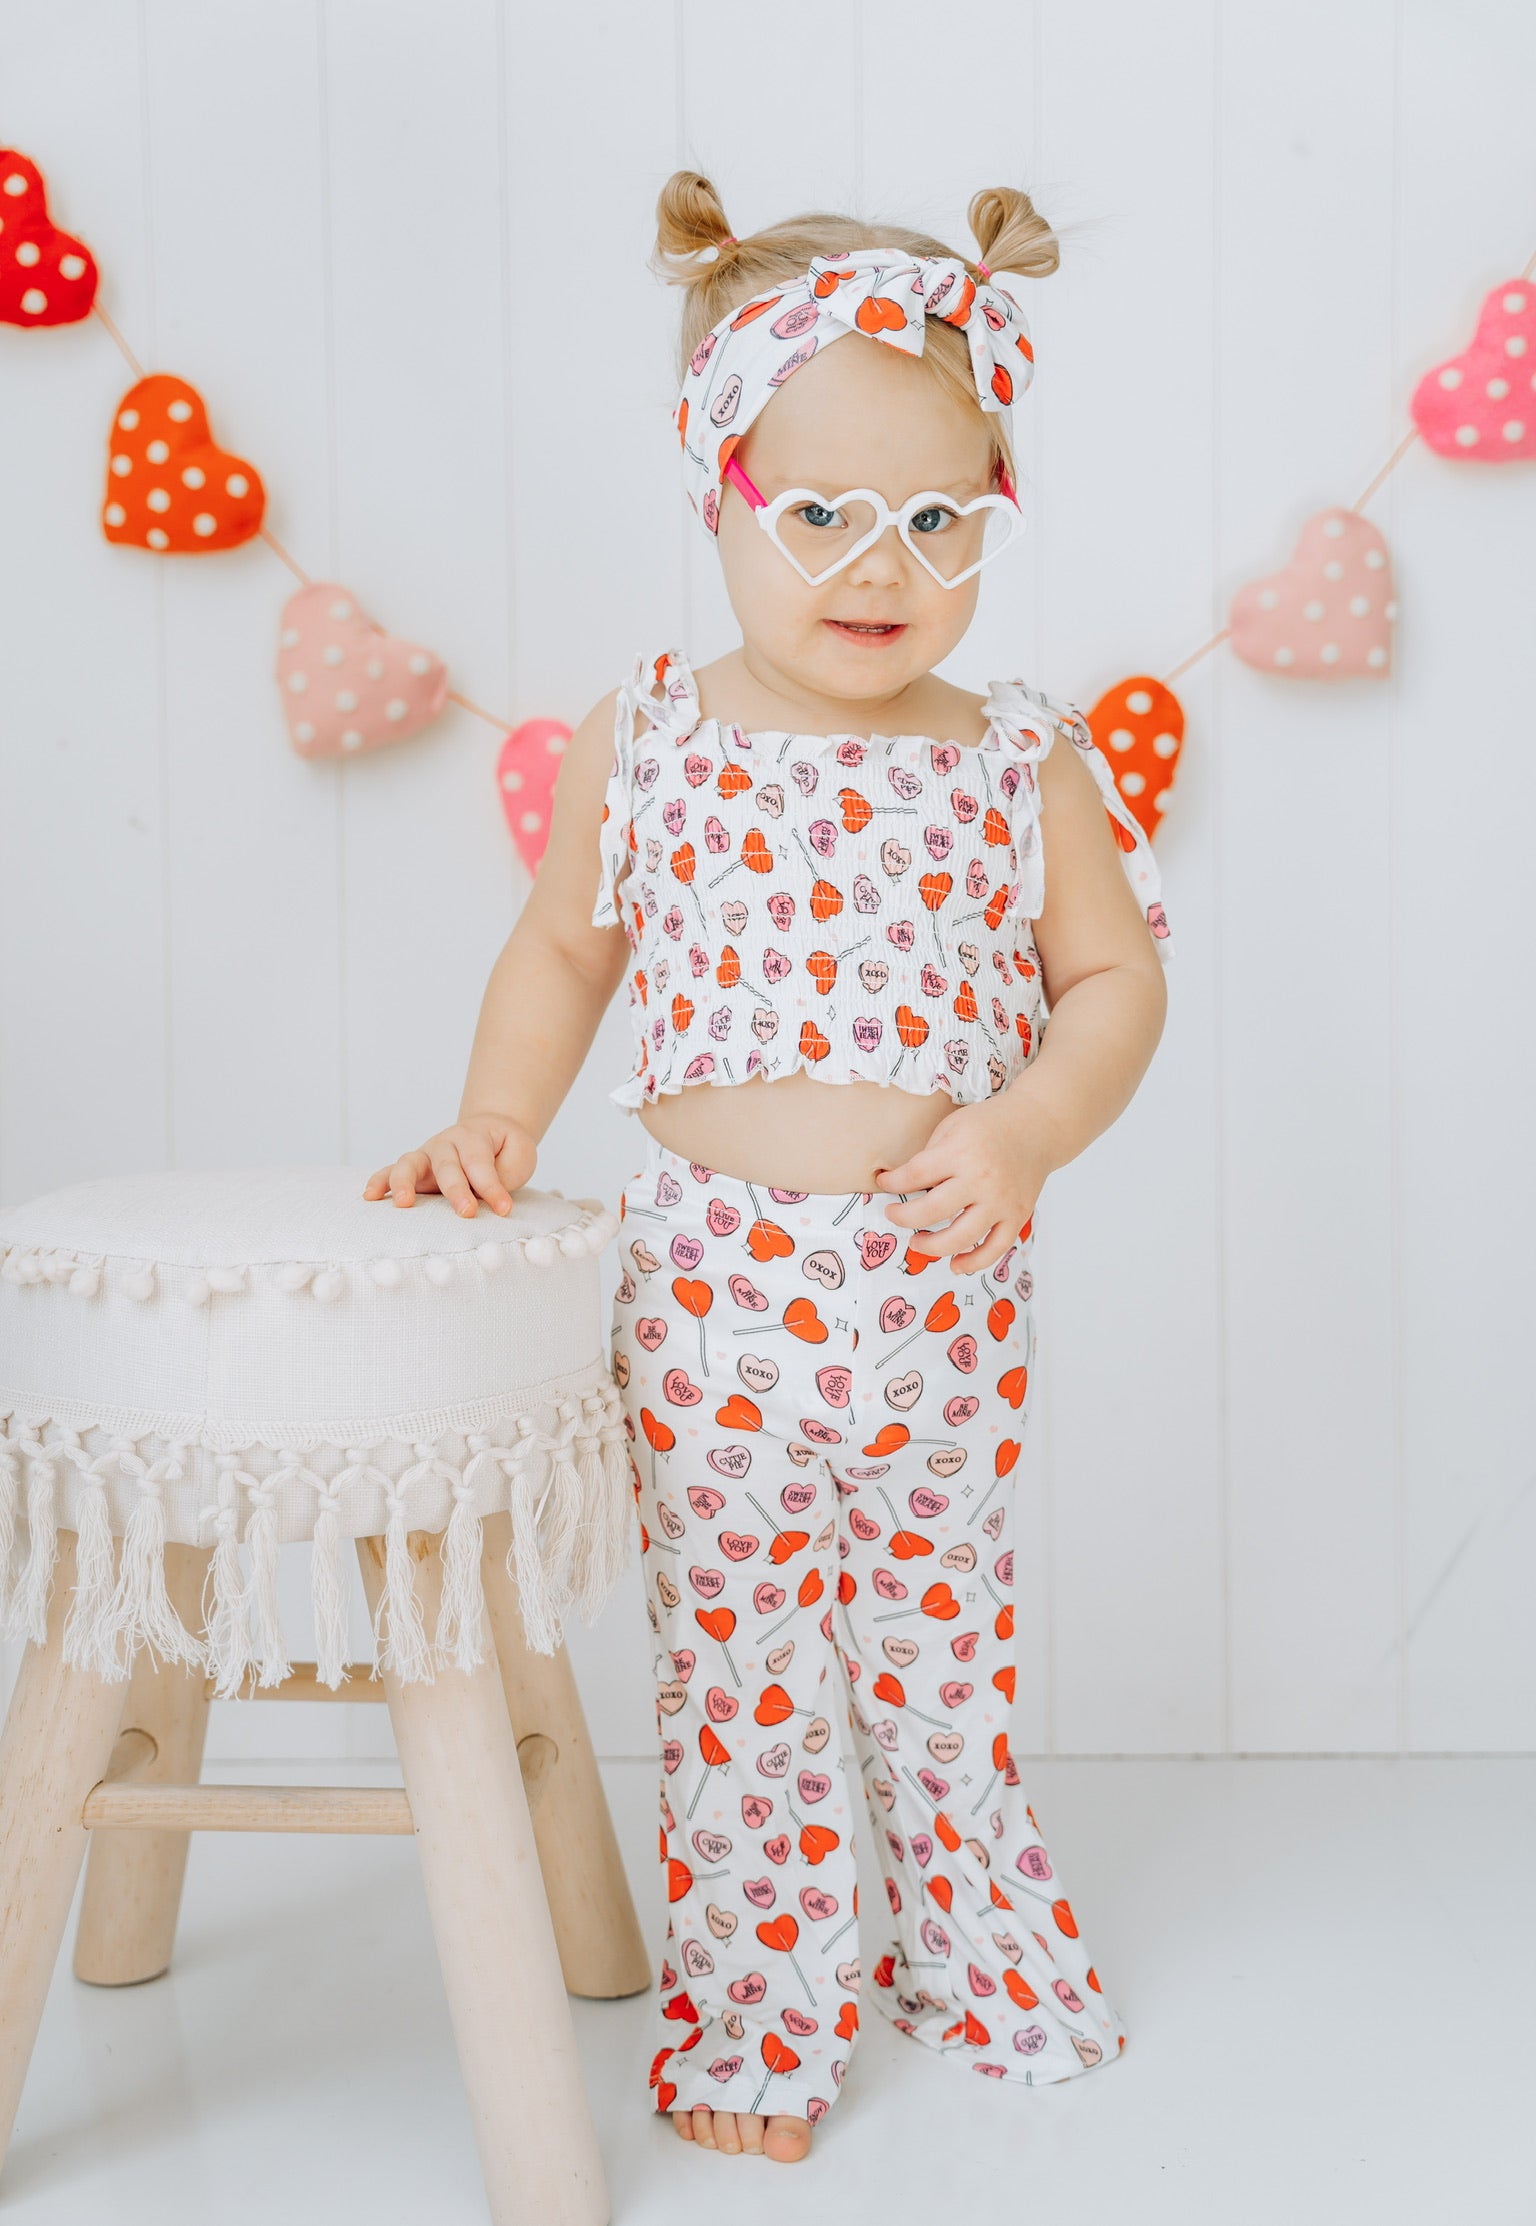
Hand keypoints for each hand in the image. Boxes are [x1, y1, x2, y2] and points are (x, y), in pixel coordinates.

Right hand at [363, 1114, 535, 1217]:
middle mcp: (445, 1143)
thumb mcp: (518, 1153)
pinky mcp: (414, 1169)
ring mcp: (426, 1155)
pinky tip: (370, 1196)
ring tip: (404, 1203)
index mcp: (473, 1137)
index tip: (504, 1209)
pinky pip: (390, 1172)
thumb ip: (506, 1173)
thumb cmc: (504, 1148)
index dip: (492, 1187)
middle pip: (447, 1166)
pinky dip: (379, 1182)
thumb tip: (488, 1198)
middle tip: (467, 1212)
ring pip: (410, 1164)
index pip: (479, 1163)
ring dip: (406, 1183)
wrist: (489, 1131)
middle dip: (456, 1190)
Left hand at [876, 1098, 1049, 1274]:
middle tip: (893, 1215)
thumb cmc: (990, 1125)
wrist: (1037, 1126)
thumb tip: (903, 1185)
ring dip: (932, 1246)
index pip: (915, 1175)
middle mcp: (981, 1179)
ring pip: (961, 1237)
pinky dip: (974, 1262)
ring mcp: (1001, 1201)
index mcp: (961, 1151)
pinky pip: (994, 1248)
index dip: (892, 1184)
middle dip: (903, 1217)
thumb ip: (930, 1156)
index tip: (883, 1184)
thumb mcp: (952, 1126)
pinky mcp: (1018, 1215)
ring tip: (917, 1243)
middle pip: (932, 1211)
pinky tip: (955, 1265)